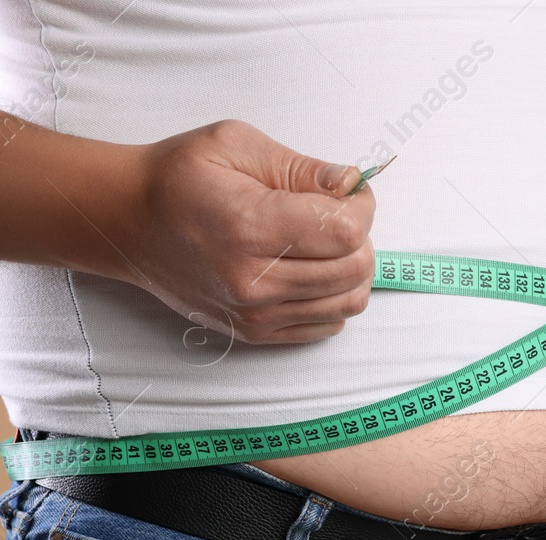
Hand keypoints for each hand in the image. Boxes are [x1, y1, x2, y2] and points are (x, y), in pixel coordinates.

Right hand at [123, 119, 375, 343]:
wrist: (127, 221)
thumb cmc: (179, 177)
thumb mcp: (236, 146)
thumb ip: (302, 168)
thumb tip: (351, 183)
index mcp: (250, 227)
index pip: (346, 231)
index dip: (361, 207)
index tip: (347, 193)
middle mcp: (254, 280)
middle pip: (354, 269)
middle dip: (359, 237)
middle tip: (334, 215)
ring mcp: (255, 314)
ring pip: (349, 301)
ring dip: (351, 269)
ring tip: (324, 244)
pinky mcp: (256, 332)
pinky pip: (328, 325)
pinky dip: (333, 298)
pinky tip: (310, 271)